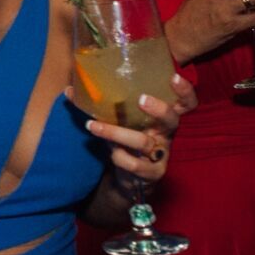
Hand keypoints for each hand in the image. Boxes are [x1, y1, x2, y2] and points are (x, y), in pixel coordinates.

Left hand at [75, 71, 196, 187]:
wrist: (129, 177)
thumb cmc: (125, 141)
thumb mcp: (118, 122)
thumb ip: (100, 105)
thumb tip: (69, 89)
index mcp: (161, 118)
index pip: (185, 103)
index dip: (185, 91)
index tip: (173, 76)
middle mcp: (165, 134)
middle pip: (172, 119)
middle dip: (159, 108)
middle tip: (141, 99)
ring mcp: (160, 155)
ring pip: (143, 142)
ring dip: (116, 133)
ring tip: (93, 126)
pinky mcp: (152, 173)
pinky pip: (135, 164)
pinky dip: (118, 156)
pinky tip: (110, 152)